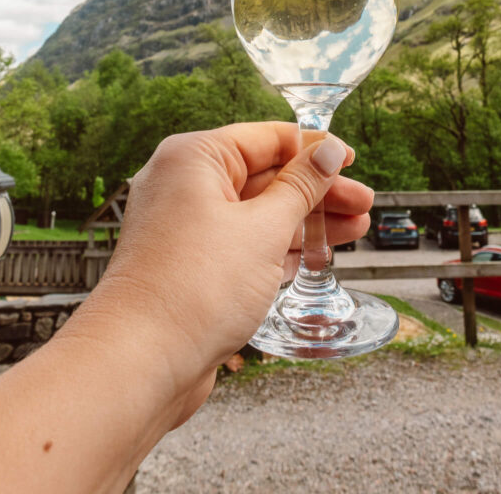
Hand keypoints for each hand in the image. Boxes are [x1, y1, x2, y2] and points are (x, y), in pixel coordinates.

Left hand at [84, 122, 371, 424]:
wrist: (139, 363)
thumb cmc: (192, 288)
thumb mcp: (264, 228)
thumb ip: (301, 187)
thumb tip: (328, 152)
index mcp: (194, 158)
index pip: (266, 138)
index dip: (313, 149)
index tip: (350, 160)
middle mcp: (184, 185)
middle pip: (266, 176)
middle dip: (317, 191)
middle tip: (361, 201)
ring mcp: (186, 227)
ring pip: (258, 212)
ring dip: (306, 221)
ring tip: (354, 229)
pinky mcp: (192, 265)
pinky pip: (244, 243)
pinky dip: (280, 247)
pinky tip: (317, 255)